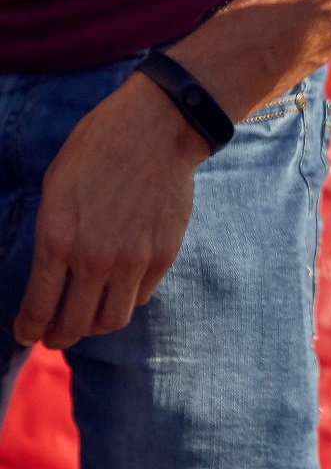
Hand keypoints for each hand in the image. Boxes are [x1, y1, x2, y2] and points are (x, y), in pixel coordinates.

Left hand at [15, 75, 209, 348]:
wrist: (155, 131)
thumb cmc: (96, 151)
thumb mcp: (55, 191)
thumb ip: (53, 239)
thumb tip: (52, 274)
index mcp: (58, 241)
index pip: (39, 308)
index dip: (29, 329)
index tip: (27, 333)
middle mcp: (96, 259)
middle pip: (77, 325)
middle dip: (60, 337)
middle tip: (56, 336)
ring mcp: (134, 260)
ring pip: (113, 319)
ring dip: (96, 325)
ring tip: (89, 317)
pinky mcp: (164, 255)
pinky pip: (142, 295)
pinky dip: (127, 298)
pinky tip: (119, 286)